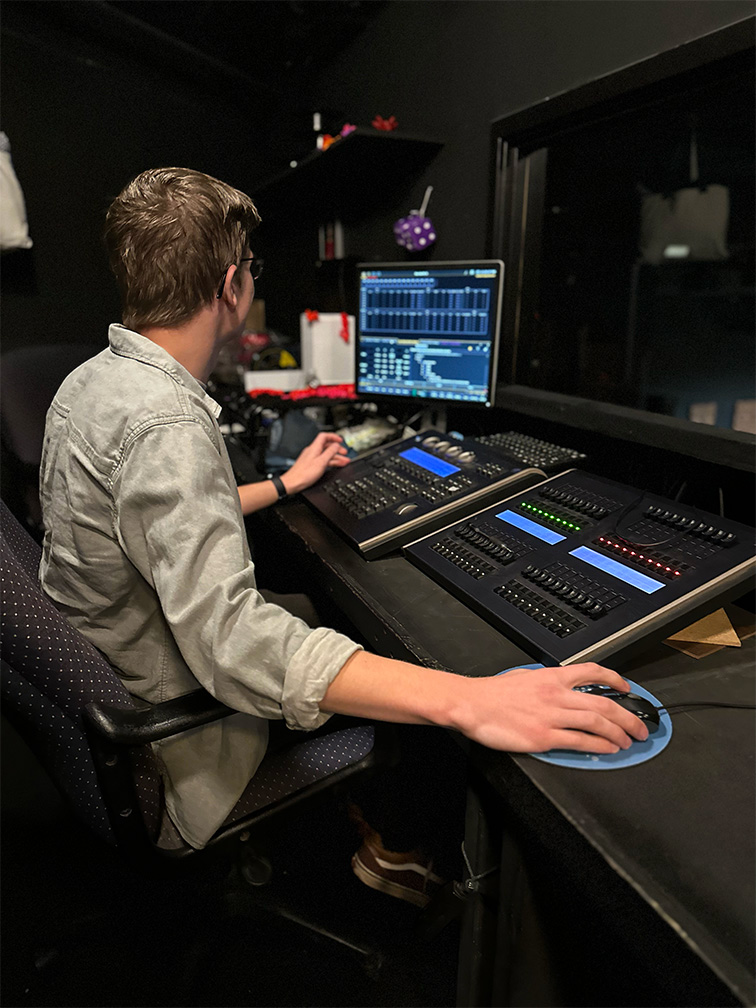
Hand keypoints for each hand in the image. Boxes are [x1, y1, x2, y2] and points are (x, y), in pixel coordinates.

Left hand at [282, 432, 348, 494]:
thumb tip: (336, 445)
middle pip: (327, 446)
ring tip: (344, 461)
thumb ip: (330, 452)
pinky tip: (335, 465)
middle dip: (337, 449)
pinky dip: (330, 462)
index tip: (340, 441)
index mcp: (314, 448)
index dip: (333, 437)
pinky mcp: (311, 464)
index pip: (324, 436)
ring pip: (326, 454)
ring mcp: (311, 458)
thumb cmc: (304, 474)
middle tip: (344, 453)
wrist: (293, 483)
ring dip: (335, 457)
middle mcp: (312, 451)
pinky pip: (323, 460)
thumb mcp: (321, 462)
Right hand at [458, 663, 648, 753]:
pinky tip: (609, 749)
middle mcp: (556, 694)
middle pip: (603, 703)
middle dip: (628, 716)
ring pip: (597, 722)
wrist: (472, 704)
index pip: (592, 672)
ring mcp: (551, 716)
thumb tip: (561, 691)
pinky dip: (599, 745)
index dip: (615, 679)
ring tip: (628, 741)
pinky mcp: (544, 737)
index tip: (627, 688)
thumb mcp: (524, 677)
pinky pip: (580, 741)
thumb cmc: (493, 693)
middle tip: (640, 727)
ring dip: (618, 733)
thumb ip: (546, 684)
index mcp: (552, 677)